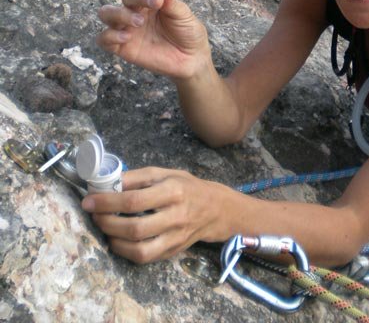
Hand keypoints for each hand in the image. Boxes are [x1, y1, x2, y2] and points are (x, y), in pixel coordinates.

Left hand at [81, 167, 232, 262]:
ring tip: (104, 228)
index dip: (108, 201)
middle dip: (107, 222)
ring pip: (139, 249)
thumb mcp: (165, 173)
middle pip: (135, 227)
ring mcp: (175, 237)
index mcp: (173, 191)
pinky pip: (144, 257)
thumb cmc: (187, 187)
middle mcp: (175, 216)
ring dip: (114, 240)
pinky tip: (117, 239)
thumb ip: (138, 178)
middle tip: (94, 214)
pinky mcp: (172, 252)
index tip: (89, 200)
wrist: (215, 209)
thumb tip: (109, 182)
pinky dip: (125, 251)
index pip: (134, 200)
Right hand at [97, 0, 209, 79]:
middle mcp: (137, 11)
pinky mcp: (122, 47)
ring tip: (139, 22)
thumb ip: (172, 2)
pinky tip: (126, 37)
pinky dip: (110, 35)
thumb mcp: (184, 16)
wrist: (191, 60)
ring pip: (107, 13)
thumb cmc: (188, 33)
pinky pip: (104, 39)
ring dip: (120, 13)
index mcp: (152, 1)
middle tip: (156, 3)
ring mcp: (128, 28)